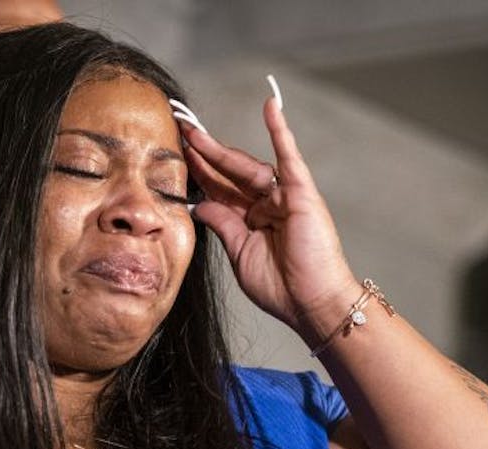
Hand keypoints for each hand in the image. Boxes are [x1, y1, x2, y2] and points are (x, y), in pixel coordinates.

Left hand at [181, 94, 359, 338]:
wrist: (311, 302)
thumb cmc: (280, 286)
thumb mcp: (240, 253)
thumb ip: (222, 225)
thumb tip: (199, 204)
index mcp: (248, 220)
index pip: (218, 190)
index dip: (198, 172)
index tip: (176, 155)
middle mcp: (265, 204)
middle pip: (229, 174)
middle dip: (203, 155)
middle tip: (179, 131)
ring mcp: (283, 196)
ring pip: (247, 166)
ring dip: (220, 149)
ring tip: (193, 133)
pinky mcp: (300, 192)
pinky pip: (288, 157)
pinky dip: (280, 131)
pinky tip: (270, 106)